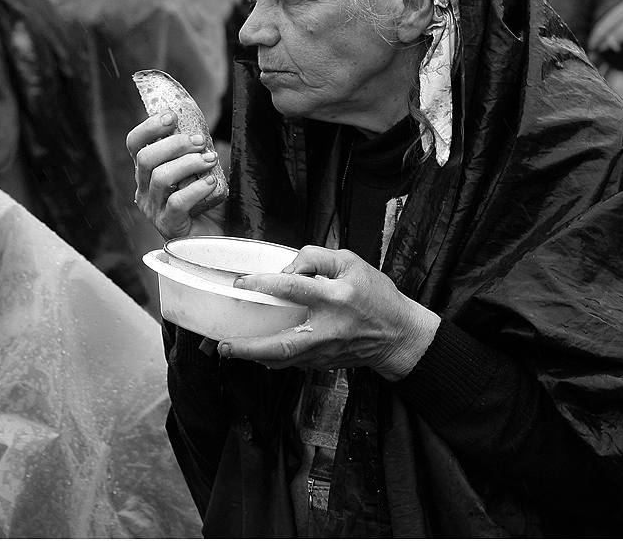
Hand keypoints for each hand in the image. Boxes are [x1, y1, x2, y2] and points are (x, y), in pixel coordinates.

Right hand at [126, 110, 224, 239]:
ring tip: (210, 159)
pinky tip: (211, 183)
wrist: (216, 241)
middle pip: (145, 158)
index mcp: (147, 173)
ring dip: (188, 163)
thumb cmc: (208, 204)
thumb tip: (202, 128)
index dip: (149, 127)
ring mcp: (153, 210)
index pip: (135, 144)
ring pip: (160, 178)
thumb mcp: (199, 171)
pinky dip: (195, 189)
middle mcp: (144, 190)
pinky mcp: (167, 226)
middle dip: (174, 144)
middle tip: (200, 141)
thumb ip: (195, 152)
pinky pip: (176, 203)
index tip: (171, 116)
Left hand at [217, 246, 439, 380]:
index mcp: (336, 297)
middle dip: (249, 347)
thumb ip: (316, 259)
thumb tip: (285, 270)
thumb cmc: (377, 295)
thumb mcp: (352, 262)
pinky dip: (272, 357)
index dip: (263, 283)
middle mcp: (328, 328)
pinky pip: (292, 362)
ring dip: (254, 356)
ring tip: (230, 349)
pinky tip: (257, 352)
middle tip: (223, 345)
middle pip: (282, 344)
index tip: (242, 283)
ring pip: (283, 359)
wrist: (399, 335)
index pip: (293, 288)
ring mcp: (325, 351)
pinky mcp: (323, 363)